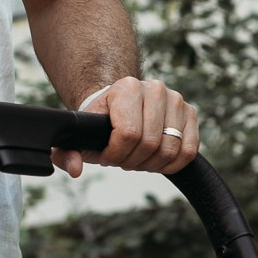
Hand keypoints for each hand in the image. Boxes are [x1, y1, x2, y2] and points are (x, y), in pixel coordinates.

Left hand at [55, 76, 199, 177]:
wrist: (120, 105)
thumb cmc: (100, 123)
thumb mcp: (79, 135)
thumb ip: (67, 153)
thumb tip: (76, 169)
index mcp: (126, 88)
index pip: (129, 134)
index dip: (116, 155)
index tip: (107, 157)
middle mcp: (155, 89)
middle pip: (150, 143)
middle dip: (132, 161)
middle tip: (122, 160)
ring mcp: (176, 100)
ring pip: (170, 150)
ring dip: (151, 165)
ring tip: (137, 159)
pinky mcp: (190, 113)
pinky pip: (189, 151)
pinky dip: (172, 164)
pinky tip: (156, 162)